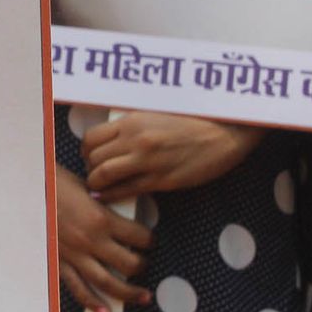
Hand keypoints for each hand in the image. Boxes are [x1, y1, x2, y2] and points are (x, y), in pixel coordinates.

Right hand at [55, 167, 152, 311]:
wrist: (21, 188)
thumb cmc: (51, 183)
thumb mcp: (86, 187)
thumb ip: (106, 204)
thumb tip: (123, 212)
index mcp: (101, 218)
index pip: (140, 236)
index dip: (150, 239)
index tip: (149, 240)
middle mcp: (91, 240)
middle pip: (130, 264)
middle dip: (143, 265)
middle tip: (145, 263)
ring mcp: (75, 255)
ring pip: (109, 283)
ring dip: (129, 292)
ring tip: (142, 296)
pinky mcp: (59, 262)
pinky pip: (78, 288)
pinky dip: (93, 303)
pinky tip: (105, 311)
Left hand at [83, 112, 264, 200]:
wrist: (225, 132)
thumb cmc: (193, 120)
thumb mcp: (155, 113)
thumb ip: (131, 124)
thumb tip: (110, 136)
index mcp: (132, 121)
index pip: (91, 138)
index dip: (86, 150)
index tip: (90, 155)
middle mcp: (136, 140)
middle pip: (94, 158)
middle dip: (90, 167)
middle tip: (94, 172)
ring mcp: (148, 161)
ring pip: (104, 175)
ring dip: (96, 183)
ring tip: (98, 186)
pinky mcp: (162, 180)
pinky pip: (127, 190)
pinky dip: (111, 195)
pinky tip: (107, 197)